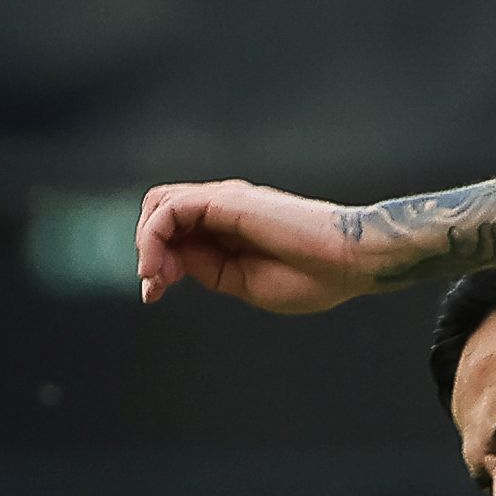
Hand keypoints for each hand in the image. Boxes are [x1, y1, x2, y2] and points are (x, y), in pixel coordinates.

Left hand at [134, 180, 378, 315]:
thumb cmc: (313, 278)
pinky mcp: (225, 199)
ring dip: (147, 242)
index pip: (175, 233)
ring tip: (155, 276)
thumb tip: (172, 262)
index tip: (154, 295)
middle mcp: (223, 210)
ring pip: (160, 205)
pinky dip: (155, 236)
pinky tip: (160, 266)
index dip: (157, 263)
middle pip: (161, 214)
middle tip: (154, 288)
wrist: (348, 261)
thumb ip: (209, 270)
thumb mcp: (245, 283)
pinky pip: (171, 209)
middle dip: (148, 251)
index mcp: (231, 230)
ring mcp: (224, 201)